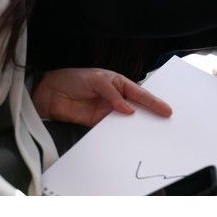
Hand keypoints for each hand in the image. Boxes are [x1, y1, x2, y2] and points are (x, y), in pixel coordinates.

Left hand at [31, 68, 171, 126]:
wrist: (50, 92)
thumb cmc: (74, 79)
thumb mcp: (96, 80)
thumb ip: (112, 95)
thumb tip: (128, 110)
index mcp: (118, 83)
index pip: (139, 93)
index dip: (153, 102)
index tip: (166, 110)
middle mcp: (115, 97)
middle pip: (136, 108)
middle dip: (149, 114)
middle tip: (164, 123)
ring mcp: (106, 111)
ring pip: (126, 120)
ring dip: (135, 126)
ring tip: (149, 134)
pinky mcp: (96, 123)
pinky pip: (111, 129)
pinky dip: (119, 133)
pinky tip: (127, 138)